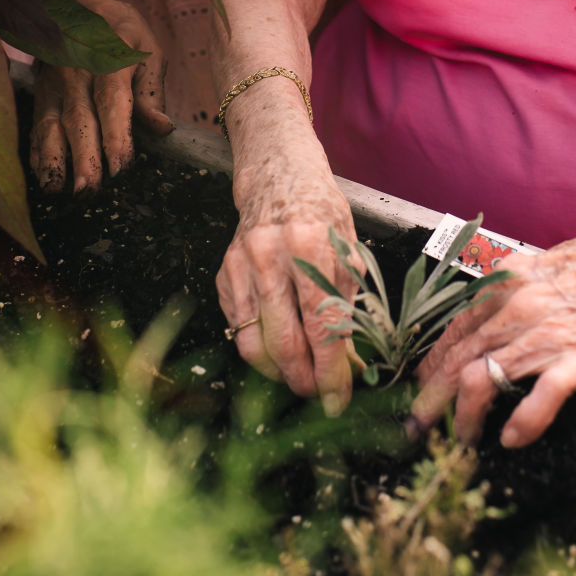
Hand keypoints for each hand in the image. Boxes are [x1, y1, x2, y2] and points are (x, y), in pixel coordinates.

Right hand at [29, 0, 171, 192]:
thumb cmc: (120, 31)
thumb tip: (162, 128)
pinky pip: (36, 125)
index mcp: (110, 63)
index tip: (120, 167)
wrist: (74, 3)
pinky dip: (37, 152)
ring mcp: (54, 85)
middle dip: (83, 157)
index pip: (112, 103)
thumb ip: (151, 91)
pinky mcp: (40, 93)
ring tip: (55, 190)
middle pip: (79, 120)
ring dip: (53, 160)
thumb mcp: (147, 50)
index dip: (115, 136)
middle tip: (88, 191)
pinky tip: (40, 175)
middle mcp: (77, 75)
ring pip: (51, 126)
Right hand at [217, 149, 360, 416]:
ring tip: (297, 377)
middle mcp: (271, 256)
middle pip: (282, 342)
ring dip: (277, 372)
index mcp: (312, 246)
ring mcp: (241, 265)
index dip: (330, 371)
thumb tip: (351, 365)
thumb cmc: (322, 214)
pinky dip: (257, 348)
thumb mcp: (349, 253)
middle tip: (316, 394)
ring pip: (252, 343)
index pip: (321, 325)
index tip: (338, 399)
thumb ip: (348, 308)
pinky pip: (237, 327)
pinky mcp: (224, 273)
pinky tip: (277, 350)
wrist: (278, 176)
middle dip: (301, 380)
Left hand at [408, 218, 575, 448]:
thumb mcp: (553, 263)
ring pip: (484, 379)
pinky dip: (522, 423)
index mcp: (512, 282)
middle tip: (419, 426)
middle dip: (431, 398)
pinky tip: (511, 440)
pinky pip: (541, 397)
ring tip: (460, 441)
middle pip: (458, 359)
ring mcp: (550, 334)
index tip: (421, 385)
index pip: (456, 328)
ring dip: (465, 418)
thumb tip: (498, 314)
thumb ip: (523, 288)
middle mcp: (522, 307)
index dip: (432, 362)